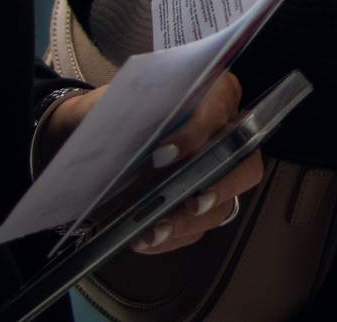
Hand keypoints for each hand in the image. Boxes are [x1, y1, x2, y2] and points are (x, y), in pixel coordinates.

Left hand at [40, 72, 266, 254]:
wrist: (91, 141)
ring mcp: (214, 173)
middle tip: (192, 203)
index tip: (163, 154)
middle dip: (221, 187)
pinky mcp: (198, 203)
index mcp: (213, 95)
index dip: (195, 133)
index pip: (218, 109)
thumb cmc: (113, 114)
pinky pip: (198, 227)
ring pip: (224, 204)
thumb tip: (136, 123)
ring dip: (189, 222)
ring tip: (153, 233)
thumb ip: (132, 107)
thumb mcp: (120, 101)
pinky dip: (173, 237)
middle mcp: (224, 134)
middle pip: (244, 163)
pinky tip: (145, 240)